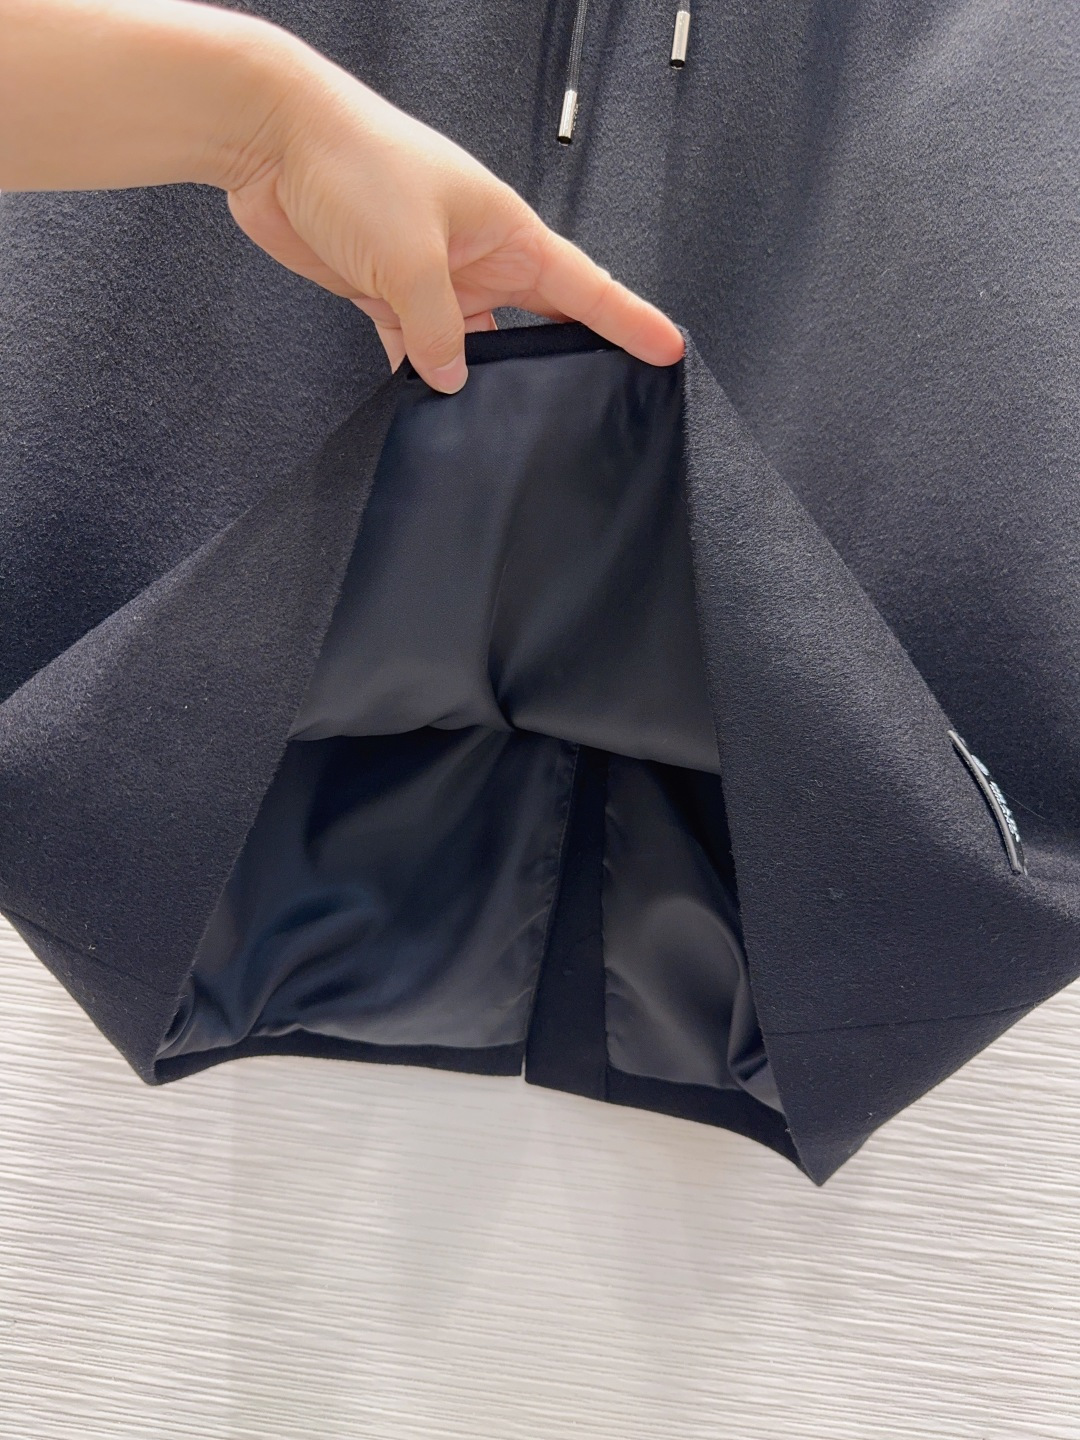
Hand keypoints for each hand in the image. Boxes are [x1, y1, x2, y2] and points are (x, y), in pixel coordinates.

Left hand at [223, 40, 685, 391]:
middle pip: (535, 323)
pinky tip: (426, 403)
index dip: (629, 321)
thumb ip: (438, 329)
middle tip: (589, 408)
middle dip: (559, 362)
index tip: (666, 350)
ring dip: (477, 377)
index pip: (586, 287)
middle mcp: (477, 255)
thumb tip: (452, 379)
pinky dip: (420, 372)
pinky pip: (417, 343)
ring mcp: (431, 275)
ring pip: (473, 341)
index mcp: (507, 232)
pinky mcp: (383, 289)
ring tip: (494, 423)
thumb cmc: (356, 163)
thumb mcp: (412, 259)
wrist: (271, 137)